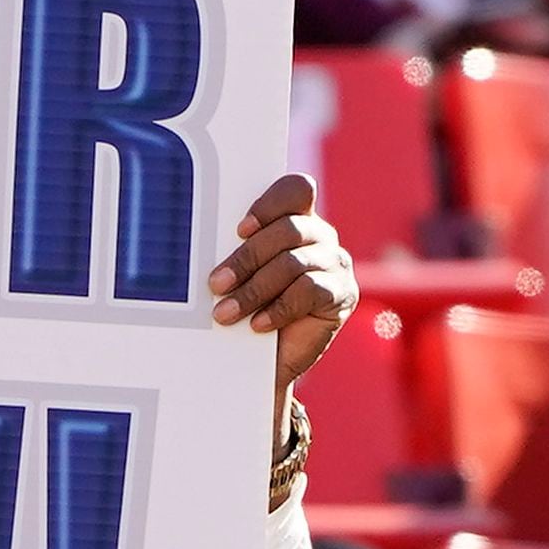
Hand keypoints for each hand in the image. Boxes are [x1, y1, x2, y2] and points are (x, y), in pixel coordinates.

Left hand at [212, 171, 356, 396]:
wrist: (269, 358)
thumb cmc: (252, 308)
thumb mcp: (242, 275)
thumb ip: (237, 253)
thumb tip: (206, 247)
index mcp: (297, 218)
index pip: (295, 190)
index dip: (269, 204)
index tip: (239, 230)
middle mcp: (321, 236)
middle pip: (288, 230)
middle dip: (247, 258)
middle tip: (216, 284)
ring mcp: (335, 263)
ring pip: (293, 263)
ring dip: (254, 290)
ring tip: (226, 313)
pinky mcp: (342, 294)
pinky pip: (308, 291)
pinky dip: (278, 309)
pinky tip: (258, 325)